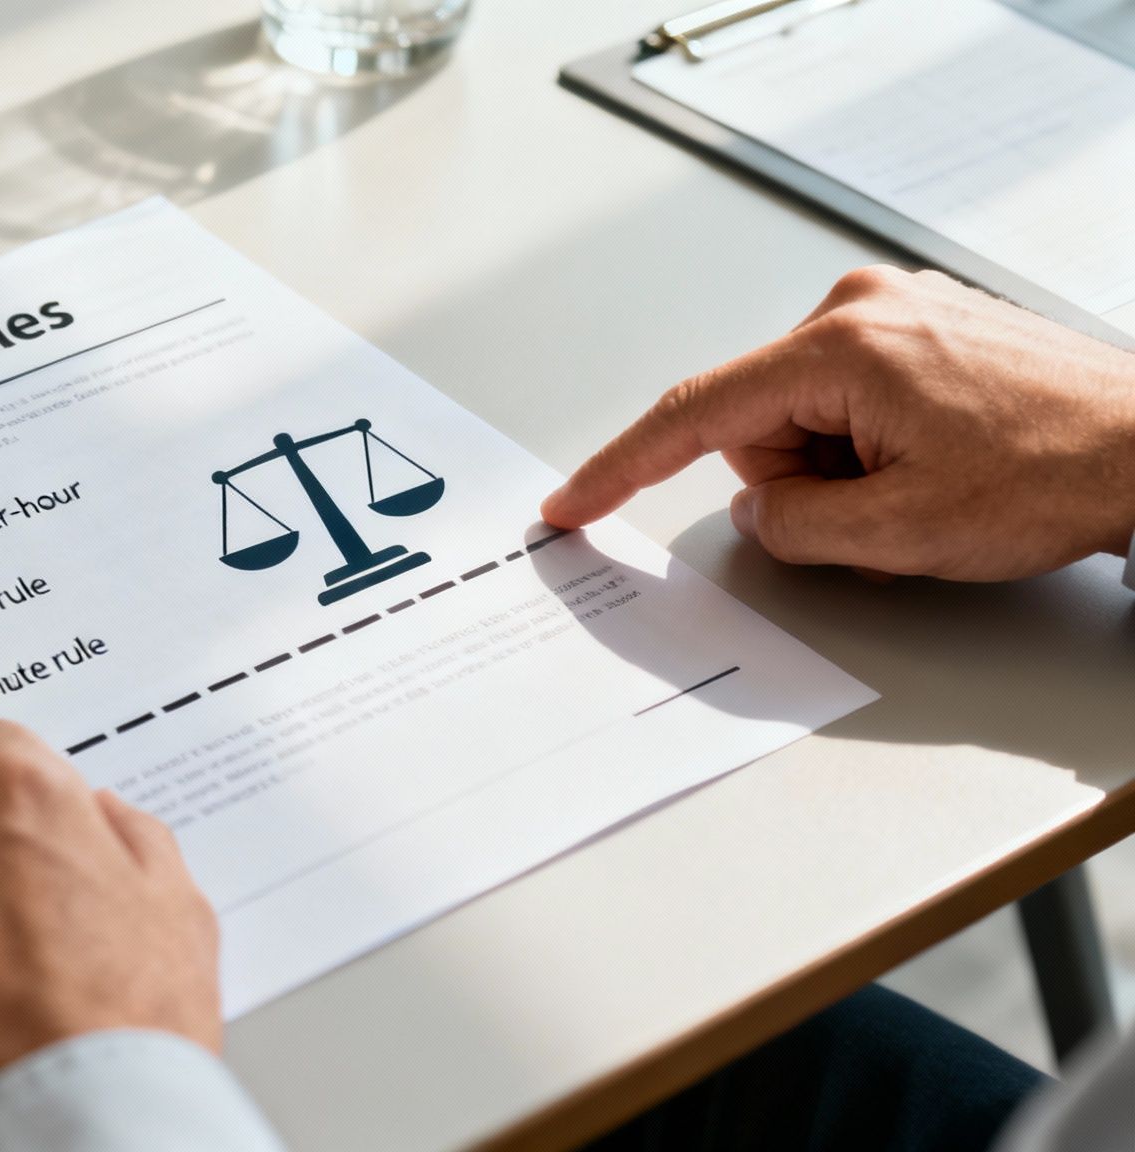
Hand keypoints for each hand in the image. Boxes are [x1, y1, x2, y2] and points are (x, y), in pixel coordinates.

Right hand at [541, 266, 1134, 579]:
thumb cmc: (1057, 475)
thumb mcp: (899, 534)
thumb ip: (793, 527)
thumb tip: (755, 511)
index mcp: (840, 347)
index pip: (694, 414)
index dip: (621, 468)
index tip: (572, 503)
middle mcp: (860, 308)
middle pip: (757, 424)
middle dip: (800, 483)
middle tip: (883, 510)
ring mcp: (894, 311)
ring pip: (805, 419)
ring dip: (844, 470)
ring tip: (930, 484)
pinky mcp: (922, 327)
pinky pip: (850, 402)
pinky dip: (874, 446)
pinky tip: (941, 460)